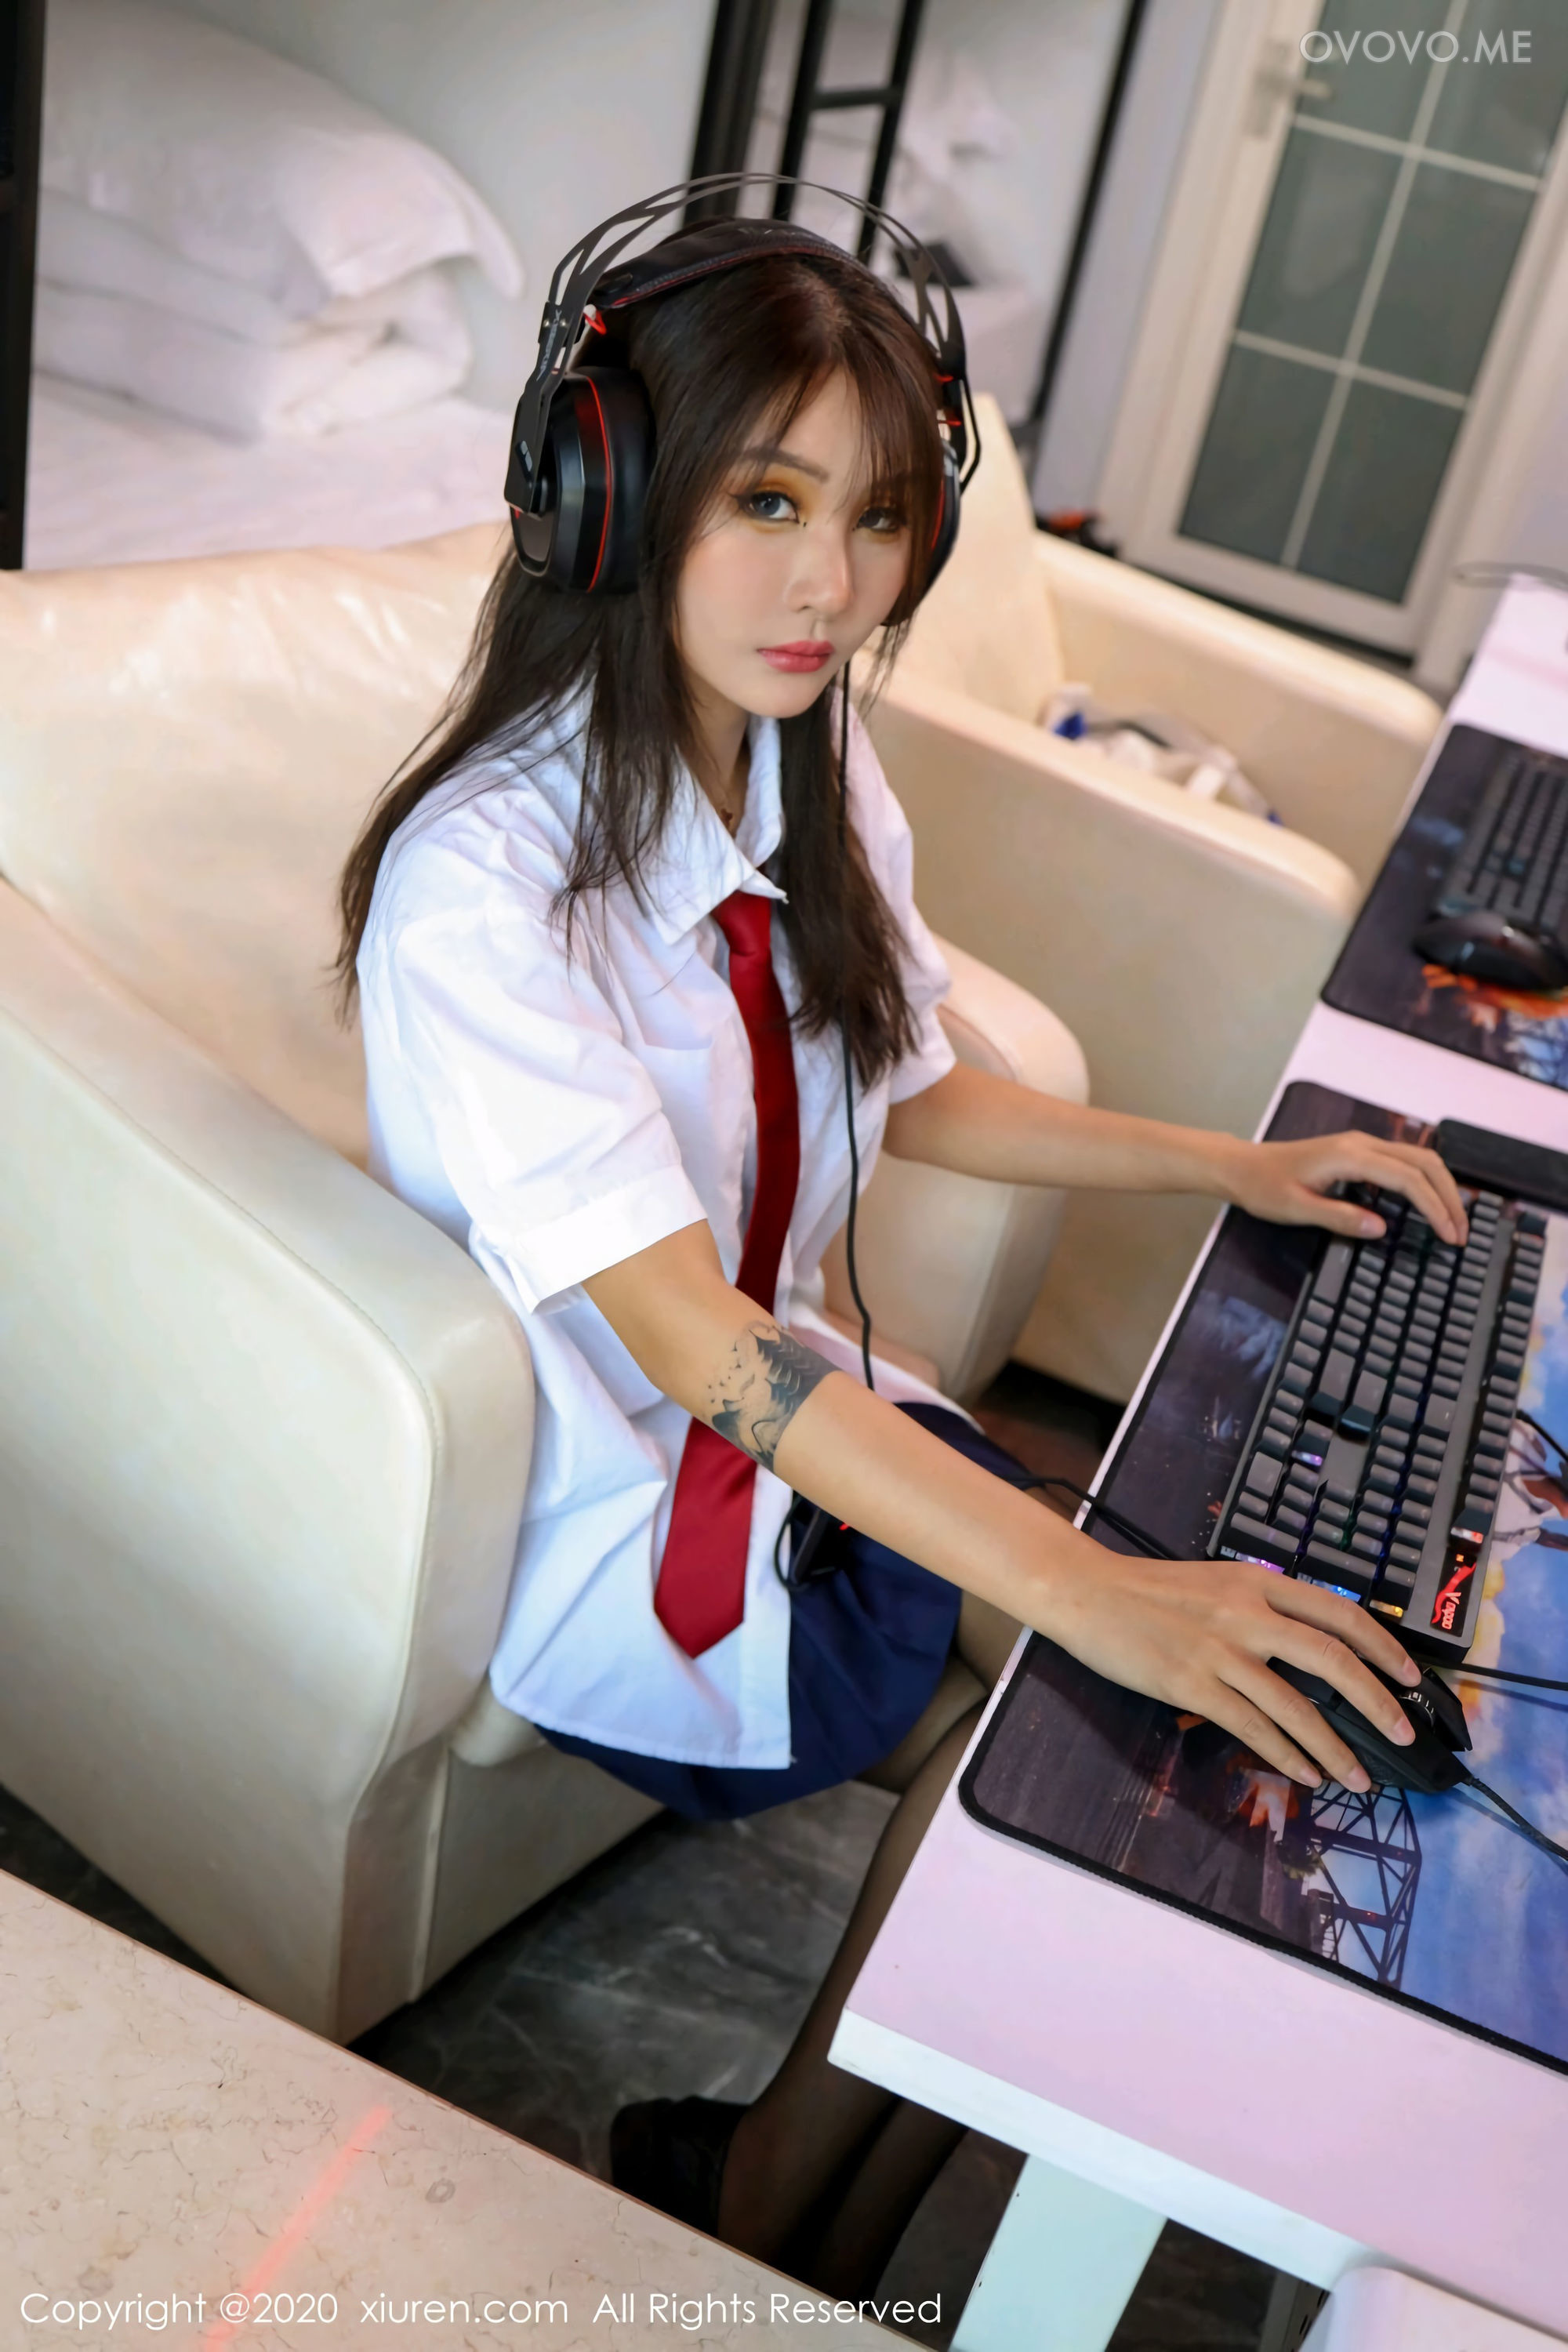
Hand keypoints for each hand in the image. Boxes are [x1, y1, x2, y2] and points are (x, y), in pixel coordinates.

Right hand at [1047, 1549, 1421, 1791]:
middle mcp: (1246, 1612)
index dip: (1383, 1645)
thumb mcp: (1216, 1583)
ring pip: (1296, 1704)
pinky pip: (1252, 1727)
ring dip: (1334, 1747)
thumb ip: (1260, 1607)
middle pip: (1331, 1657)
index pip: (1338, 1612)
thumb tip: (1309, 1647)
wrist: (1088, 1593)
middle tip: (1403, 1732)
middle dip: (1377, 1700)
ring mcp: (1219, 1650)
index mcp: (1256, 1582)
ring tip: (1358, 1778)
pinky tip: (1305, 1775)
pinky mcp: (1192, 1684)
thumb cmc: (1149, 1591)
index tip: (1411, 1676)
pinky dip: (1286, 1755)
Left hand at [1214, 1131, 1467, 1246]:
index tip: (1450, 1236)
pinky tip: (1429, 1205)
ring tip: (1453, 1222)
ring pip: (1418, 1159)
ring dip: (1441, 1188)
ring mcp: (1361, 1145)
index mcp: (1350, 1156)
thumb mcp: (1296, 1209)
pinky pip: (1403, 1162)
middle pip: (1425, 1163)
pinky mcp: (1358, 1152)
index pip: (1408, 1179)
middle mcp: (1362, 1144)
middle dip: (1449, 1197)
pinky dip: (1425, 1182)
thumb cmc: (1264, 1187)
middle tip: (1461, 1234)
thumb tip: (1382, 1228)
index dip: (1435, 1207)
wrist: (1242, 1167)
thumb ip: (1340, 1218)